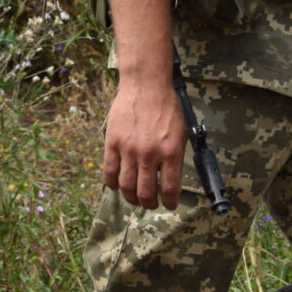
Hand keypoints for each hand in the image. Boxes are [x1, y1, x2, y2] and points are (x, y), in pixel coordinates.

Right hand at [102, 75, 185, 208]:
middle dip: (149, 203)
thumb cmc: (167, 107)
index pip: (170, 188)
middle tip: (150, 203)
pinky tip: (116, 186)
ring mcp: (129, 150)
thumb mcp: (181, 132)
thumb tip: (171, 179)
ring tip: (134, 198)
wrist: (146, 86)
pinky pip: (110, 171)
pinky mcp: (113, 143)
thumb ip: (175, 157)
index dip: (170, 202)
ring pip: (126, 186)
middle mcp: (150, 154)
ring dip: (131, 197)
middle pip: (146, 192)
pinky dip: (112, 184)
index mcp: (171, 152)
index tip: (169, 205)